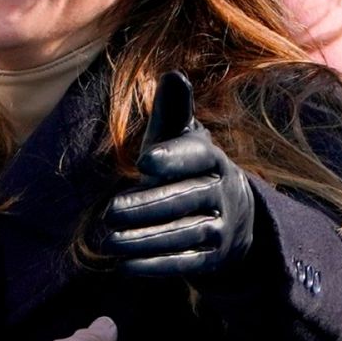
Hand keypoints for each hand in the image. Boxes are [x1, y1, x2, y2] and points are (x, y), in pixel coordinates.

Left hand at [99, 72, 255, 277]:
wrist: (233, 215)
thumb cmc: (190, 169)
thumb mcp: (183, 139)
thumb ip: (173, 112)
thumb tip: (172, 74)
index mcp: (212, 159)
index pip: (195, 156)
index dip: (172, 157)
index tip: (143, 161)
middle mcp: (221, 192)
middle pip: (183, 199)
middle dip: (145, 206)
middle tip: (108, 213)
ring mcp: (220, 227)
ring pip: (182, 233)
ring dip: (145, 240)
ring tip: (109, 242)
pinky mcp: (213, 258)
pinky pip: (185, 263)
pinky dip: (156, 266)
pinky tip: (125, 266)